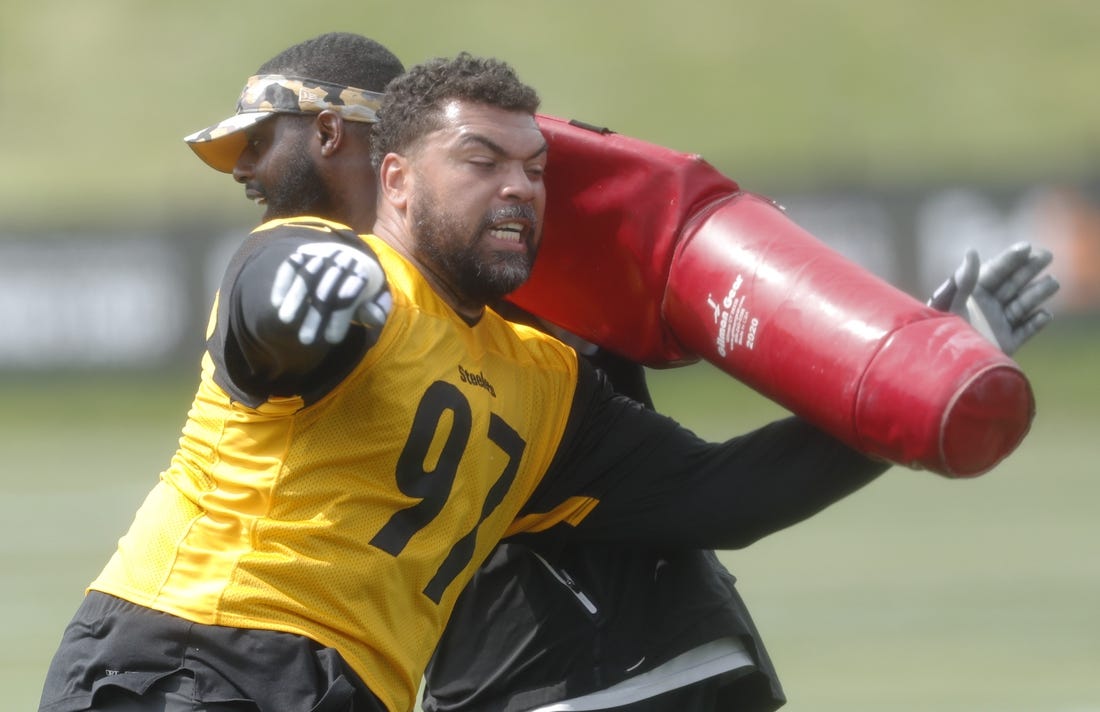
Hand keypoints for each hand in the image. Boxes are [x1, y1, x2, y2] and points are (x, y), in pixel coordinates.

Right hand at [270, 242, 390, 345]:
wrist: (350, 257)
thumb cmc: (361, 288)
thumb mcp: (374, 300)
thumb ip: (376, 311)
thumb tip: (373, 317)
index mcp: (363, 273)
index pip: (350, 297)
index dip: (340, 319)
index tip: (331, 339)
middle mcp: (342, 259)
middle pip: (326, 290)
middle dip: (315, 316)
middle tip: (306, 340)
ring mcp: (322, 254)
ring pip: (306, 276)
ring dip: (294, 299)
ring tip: (286, 321)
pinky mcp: (304, 252)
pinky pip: (290, 266)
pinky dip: (282, 282)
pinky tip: (277, 302)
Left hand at [928, 242, 1059, 354]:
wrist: (943, 368)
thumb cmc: (940, 332)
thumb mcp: (952, 303)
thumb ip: (965, 280)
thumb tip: (972, 251)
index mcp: (972, 294)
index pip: (995, 272)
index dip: (1010, 259)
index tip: (1026, 247)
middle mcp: (987, 307)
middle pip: (1012, 284)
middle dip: (1029, 269)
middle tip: (1047, 255)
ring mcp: (998, 325)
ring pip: (1022, 305)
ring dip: (1037, 293)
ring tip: (1052, 283)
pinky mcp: (1005, 344)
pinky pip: (1024, 332)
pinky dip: (1035, 324)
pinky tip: (1044, 314)